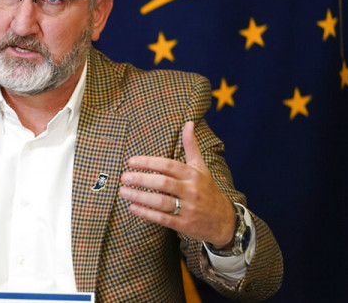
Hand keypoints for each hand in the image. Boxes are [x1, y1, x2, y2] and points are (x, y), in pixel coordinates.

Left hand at [119, 121, 234, 246]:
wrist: (224, 221)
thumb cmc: (207, 189)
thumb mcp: (201, 167)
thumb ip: (191, 146)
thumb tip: (189, 123)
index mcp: (193, 175)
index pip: (168, 165)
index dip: (148, 162)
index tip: (131, 161)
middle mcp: (191, 190)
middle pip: (163, 183)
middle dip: (141, 179)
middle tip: (123, 177)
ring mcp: (188, 208)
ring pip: (161, 202)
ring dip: (140, 196)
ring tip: (123, 192)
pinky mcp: (184, 224)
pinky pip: (163, 218)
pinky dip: (146, 213)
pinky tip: (132, 208)